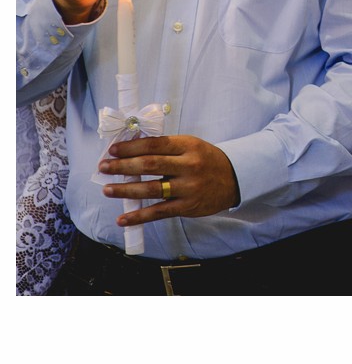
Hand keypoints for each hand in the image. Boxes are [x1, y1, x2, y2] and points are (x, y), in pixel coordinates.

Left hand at [99, 134, 238, 225]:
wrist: (235, 179)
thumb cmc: (207, 160)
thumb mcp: (192, 146)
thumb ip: (166, 148)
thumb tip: (131, 151)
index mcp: (188, 146)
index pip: (154, 145)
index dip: (131, 147)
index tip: (113, 150)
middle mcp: (189, 165)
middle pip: (150, 165)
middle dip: (123, 166)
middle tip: (104, 167)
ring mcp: (188, 187)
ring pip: (151, 189)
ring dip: (126, 189)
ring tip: (108, 189)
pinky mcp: (187, 206)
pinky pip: (159, 212)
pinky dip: (139, 216)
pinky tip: (123, 218)